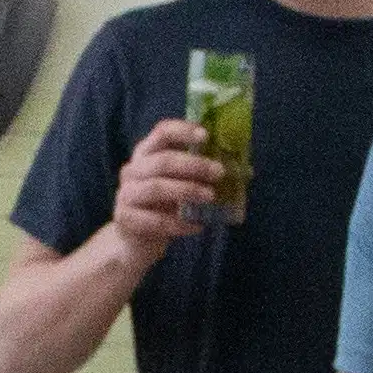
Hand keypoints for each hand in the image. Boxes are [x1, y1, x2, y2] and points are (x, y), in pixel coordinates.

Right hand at [106, 119, 226, 256]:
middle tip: (219, 173)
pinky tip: (197, 227)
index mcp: (147, 153)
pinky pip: (155, 221)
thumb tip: (246, 171)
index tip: (206, 136)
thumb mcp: (182, 185)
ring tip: (211, 197)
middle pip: (162, 161)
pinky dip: (179, 224)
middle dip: (194, 165)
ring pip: (156, 188)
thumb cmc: (163, 207)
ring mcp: (126, 194)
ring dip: (187, 191)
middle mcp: (133, 170)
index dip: (183, 131)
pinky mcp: (126, 219)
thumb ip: (205, 175)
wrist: (136, 241)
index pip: (162, 132)